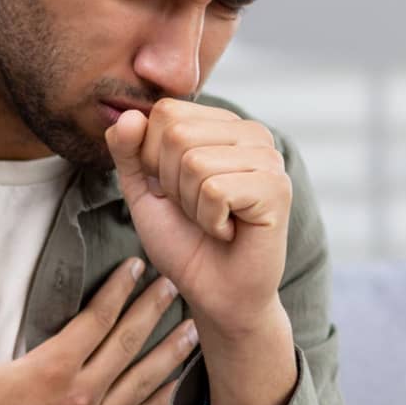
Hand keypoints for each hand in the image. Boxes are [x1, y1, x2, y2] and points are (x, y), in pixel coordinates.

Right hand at [0, 257, 197, 404]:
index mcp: (49, 370)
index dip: (120, 289)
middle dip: (153, 311)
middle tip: (174, 287)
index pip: (97, 318)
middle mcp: (79, 399)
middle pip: (128, 344)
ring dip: (169, 354)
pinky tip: (175, 390)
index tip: (136, 268)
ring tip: (191, 332)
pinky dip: (160, 404)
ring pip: (143, 385)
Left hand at [105, 99, 289, 335]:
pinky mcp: (277, 188)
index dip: (153, 159)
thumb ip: (128, 152)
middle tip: (196, 209)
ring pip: (195, 162)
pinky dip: (210, 221)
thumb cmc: (184, 241)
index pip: (166, 112)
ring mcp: (269, 158)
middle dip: (171, 183)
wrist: (216, 292)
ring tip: (214, 221)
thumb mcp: (144, 191)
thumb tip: (127, 116)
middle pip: (178, 134)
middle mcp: (251, 132)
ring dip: (191, 206)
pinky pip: (216, 190)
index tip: (176, 190)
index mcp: (222, 124)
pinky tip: (229, 231)